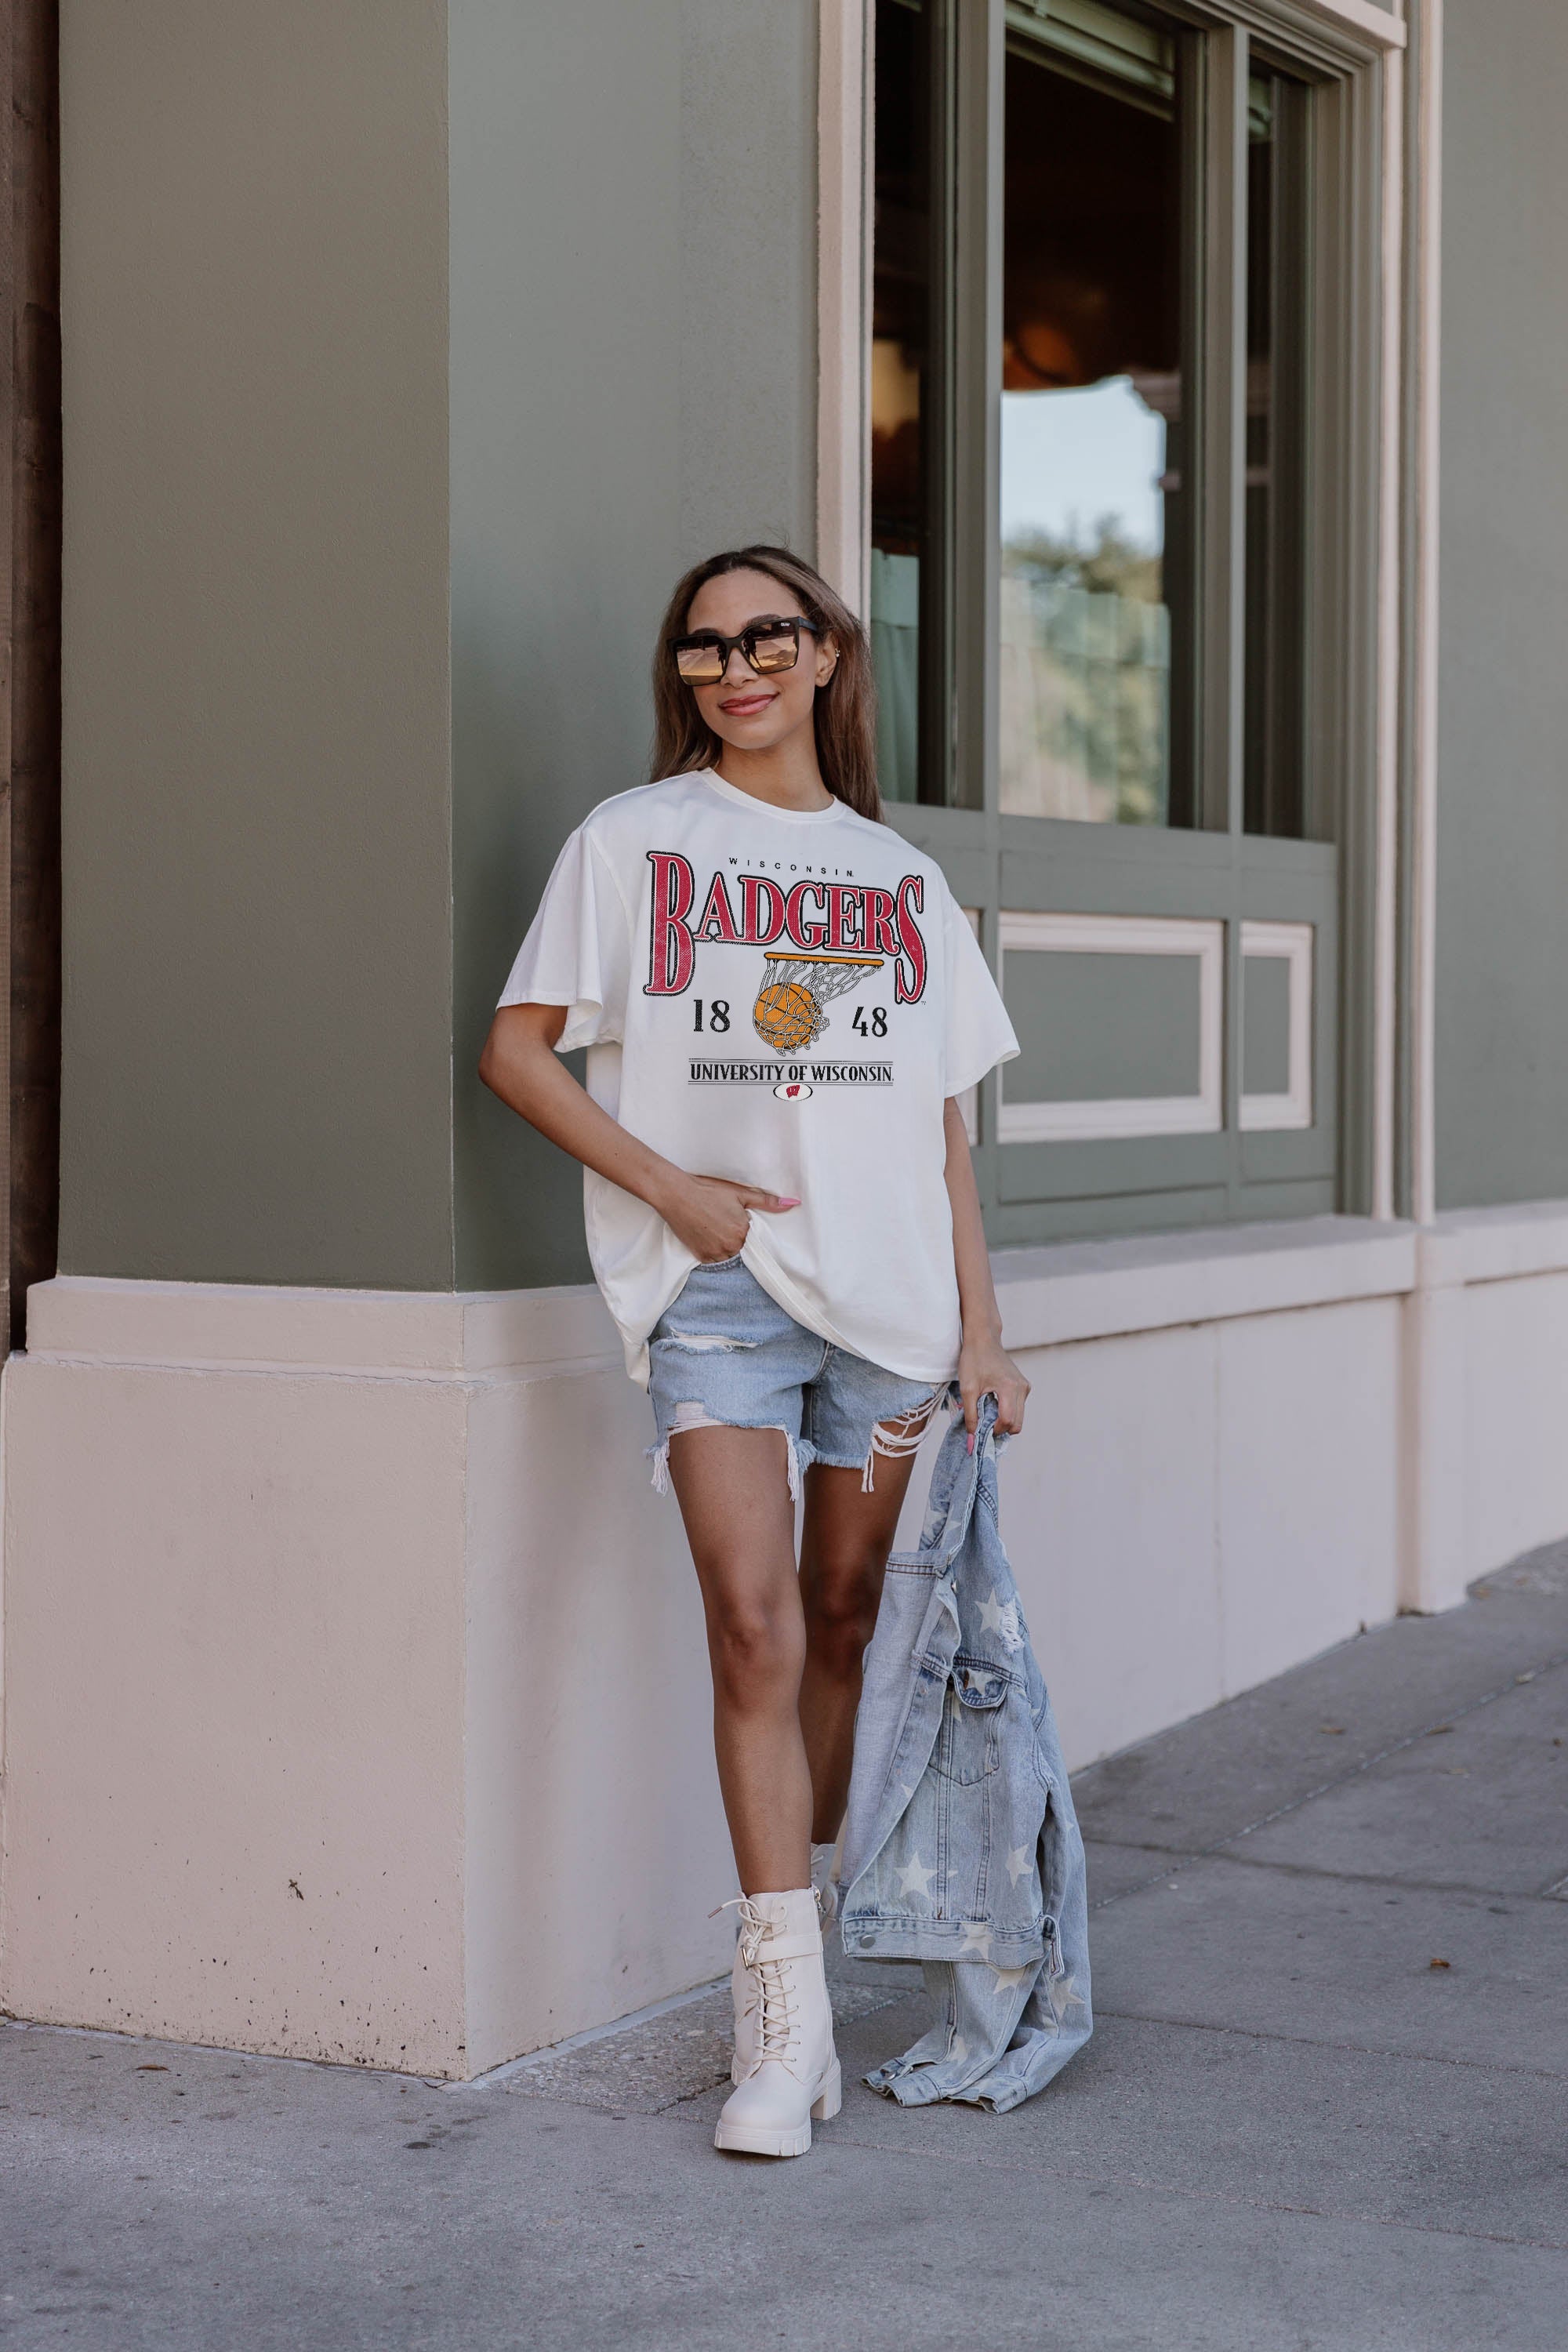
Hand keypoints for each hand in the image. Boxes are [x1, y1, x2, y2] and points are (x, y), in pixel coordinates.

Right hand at [655, 1172, 799, 1262]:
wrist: (676, 1194)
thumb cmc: (707, 1191)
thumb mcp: (739, 1193)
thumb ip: (767, 1201)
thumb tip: (792, 1204)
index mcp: (743, 1231)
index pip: (754, 1239)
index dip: (747, 1230)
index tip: (737, 1223)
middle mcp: (730, 1246)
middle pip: (741, 1249)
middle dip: (736, 1238)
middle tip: (722, 1222)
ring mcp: (714, 1254)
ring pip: (728, 1256)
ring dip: (725, 1247)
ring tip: (713, 1228)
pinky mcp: (700, 1257)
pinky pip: (713, 1261)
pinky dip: (713, 1251)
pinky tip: (706, 1236)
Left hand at [957, 1329, 1030, 1448]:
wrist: (983, 1339)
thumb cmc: (973, 1360)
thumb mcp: (967, 1389)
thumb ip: (970, 1416)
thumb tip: (972, 1439)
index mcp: (1010, 1388)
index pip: (1008, 1421)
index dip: (994, 1430)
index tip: (980, 1427)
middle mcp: (1022, 1388)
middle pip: (1017, 1423)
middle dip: (1000, 1428)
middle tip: (983, 1421)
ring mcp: (1025, 1387)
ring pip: (1019, 1417)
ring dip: (1003, 1420)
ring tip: (986, 1408)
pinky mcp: (1023, 1386)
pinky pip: (1018, 1408)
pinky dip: (1006, 1411)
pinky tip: (992, 1401)